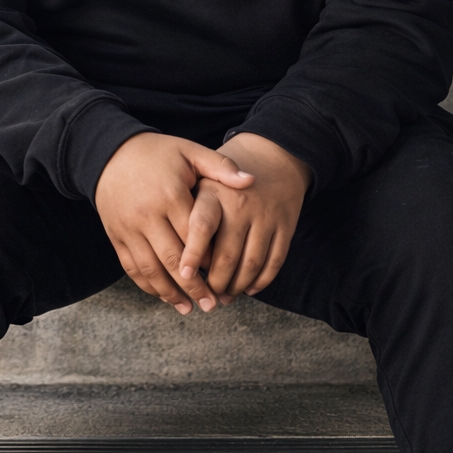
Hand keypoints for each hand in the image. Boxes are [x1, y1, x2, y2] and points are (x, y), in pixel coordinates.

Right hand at [95, 132, 254, 314]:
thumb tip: (251, 181)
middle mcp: (147, 215)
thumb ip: (220, 167)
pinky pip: (131, 267)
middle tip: (212, 304)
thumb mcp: (189, 152)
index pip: (195, 236)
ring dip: (171, 293)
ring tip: (190, 309)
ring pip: (151, 269)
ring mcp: (128, 228)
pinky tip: (164, 296)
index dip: (212, 259)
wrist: (108, 152)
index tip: (227, 275)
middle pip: (174, 260)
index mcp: (170, 195)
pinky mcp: (115, 235)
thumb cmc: (156, 153)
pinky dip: (148, 285)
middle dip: (195, 286)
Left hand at [179, 132, 311, 301]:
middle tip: (206, 295)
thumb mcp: (201, 179)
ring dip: (237, 286)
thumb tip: (166, 245)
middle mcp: (241, 205)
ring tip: (225, 296)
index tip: (183, 275)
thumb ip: (185, 208)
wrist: (272, 156)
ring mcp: (266, 216)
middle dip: (215, 282)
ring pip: (251, 263)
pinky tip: (249, 288)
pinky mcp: (286, 226)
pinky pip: (274, 261)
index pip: (202, 227)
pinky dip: (261, 280)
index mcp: (215, 193)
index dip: (192, 254)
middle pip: (227, 255)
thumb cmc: (225, 178)